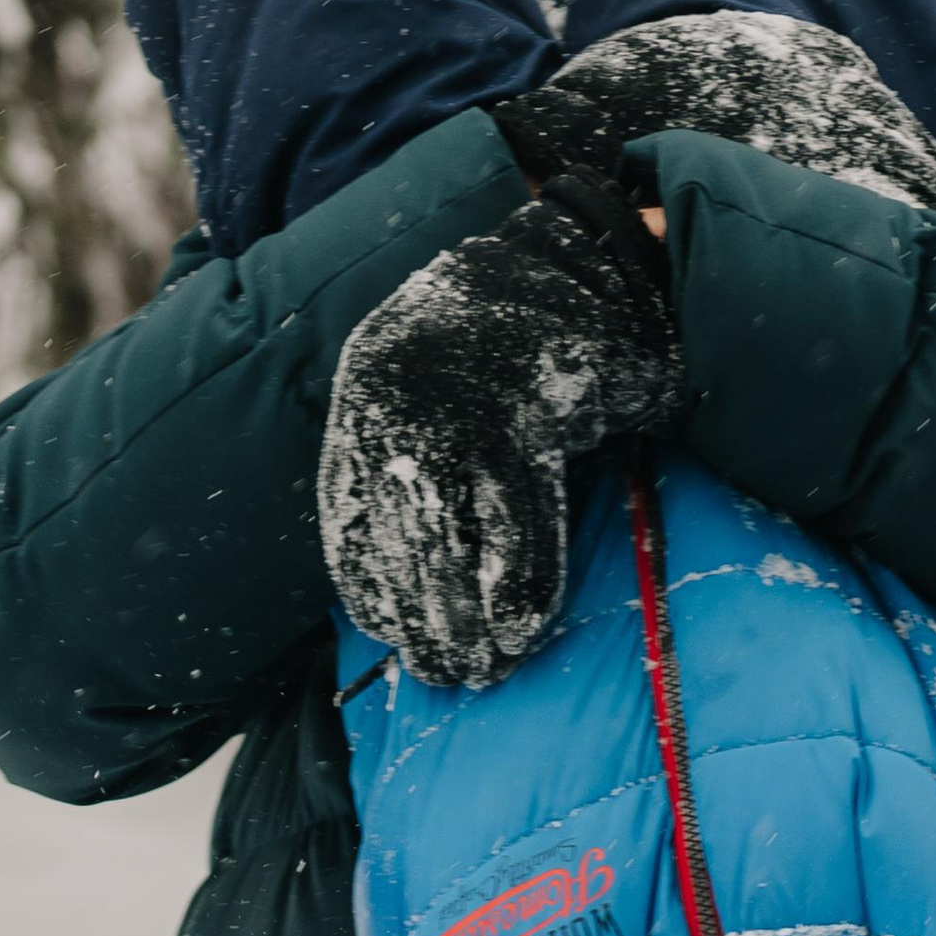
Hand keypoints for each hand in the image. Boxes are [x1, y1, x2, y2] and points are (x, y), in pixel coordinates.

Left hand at [318, 173, 679, 688]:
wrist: (587, 261)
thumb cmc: (521, 346)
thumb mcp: (449, 400)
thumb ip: (423, 466)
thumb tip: (407, 568)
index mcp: (368, 391)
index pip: (348, 514)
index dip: (371, 584)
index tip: (390, 633)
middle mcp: (398, 396)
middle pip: (400, 537)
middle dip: (422, 619)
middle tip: (445, 674)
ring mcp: (459, 404)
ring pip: (454, 540)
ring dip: (468, 621)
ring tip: (483, 669)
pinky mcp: (523, 411)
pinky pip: (519, 521)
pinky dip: (522, 584)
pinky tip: (518, 630)